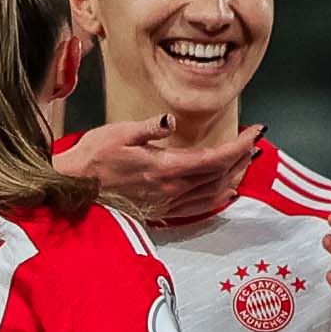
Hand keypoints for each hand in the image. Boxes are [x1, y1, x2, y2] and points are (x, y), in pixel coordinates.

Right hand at [59, 118, 258, 228]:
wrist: (74, 188)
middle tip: (257, 141)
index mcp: (164, 167)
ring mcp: (167, 202)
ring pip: (214, 192)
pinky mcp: (162, 210)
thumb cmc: (92, 158)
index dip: (240, 145)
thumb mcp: (117, 133)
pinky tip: (228, 191)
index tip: (256, 132)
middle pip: (220, 174)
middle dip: (243, 157)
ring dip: (235, 176)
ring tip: (248, 160)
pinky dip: (219, 198)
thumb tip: (168, 121)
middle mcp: (171, 189)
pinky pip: (200, 207)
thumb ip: (148, 128)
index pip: (215, 158)